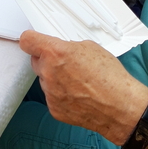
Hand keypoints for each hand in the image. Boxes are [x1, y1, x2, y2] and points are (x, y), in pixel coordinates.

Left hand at [19, 30, 147, 144]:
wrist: (120, 107)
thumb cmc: (110, 77)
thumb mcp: (90, 48)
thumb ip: (69, 47)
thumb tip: (61, 50)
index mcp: (55, 53)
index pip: (27, 41)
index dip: (31, 40)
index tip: (33, 41)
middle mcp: (49, 72)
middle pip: (36, 61)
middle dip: (47, 60)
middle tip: (66, 63)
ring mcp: (50, 93)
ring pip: (45, 80)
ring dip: (55, 78)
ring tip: (78, 82)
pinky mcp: (54, 109)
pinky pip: (52, 97)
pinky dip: (61, 95)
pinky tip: (78, 95)